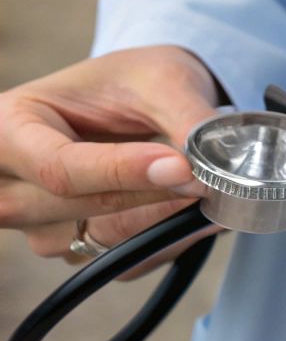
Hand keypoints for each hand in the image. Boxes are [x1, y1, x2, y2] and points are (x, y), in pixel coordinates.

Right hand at [0, 46, 221, 266]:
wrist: (136, 100)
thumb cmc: (134, 81)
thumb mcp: (161, 79)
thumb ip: (185, 118)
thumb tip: (210, 166)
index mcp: (7, 127)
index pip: (56, 167)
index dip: (121, 172)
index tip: (180, 167)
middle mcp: (10, 182)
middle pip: (72, 209)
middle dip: (149, 198)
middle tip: (209, 181)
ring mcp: (39, 224)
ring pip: (99, 241)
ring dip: (163, 223)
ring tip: (211, 192)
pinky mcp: (77, 248)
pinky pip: (124, 261)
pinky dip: (168, 241)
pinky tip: (196, 214)